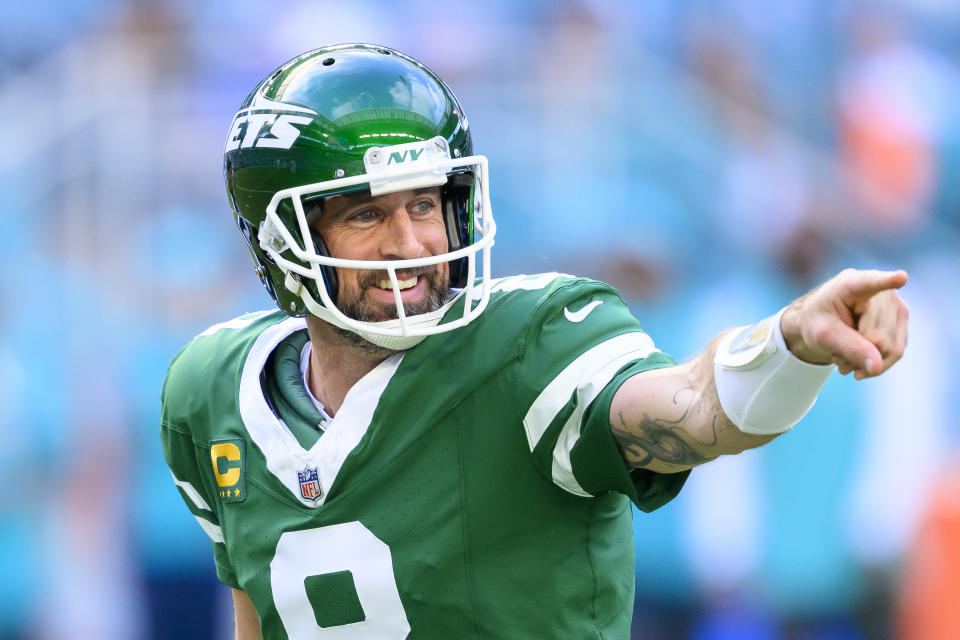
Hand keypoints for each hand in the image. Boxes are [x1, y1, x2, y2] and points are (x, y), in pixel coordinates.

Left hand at [780, 268, 908, 379]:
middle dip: (858, 354)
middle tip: (836, 356)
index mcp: (853, 284)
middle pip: (879, 338)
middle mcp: (882, 291)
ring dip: (867, 361)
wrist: (824, 323)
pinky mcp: (902, 321)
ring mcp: (896, 306)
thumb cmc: (819, 321)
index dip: (887, 281)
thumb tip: (878, 367)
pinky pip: (896, 352)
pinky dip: (876, 362)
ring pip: (892, 348)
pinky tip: (858, 357)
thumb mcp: (822, 335)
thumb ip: (848, 348)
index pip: (872, 283)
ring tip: (844, 358)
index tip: (900, 277)